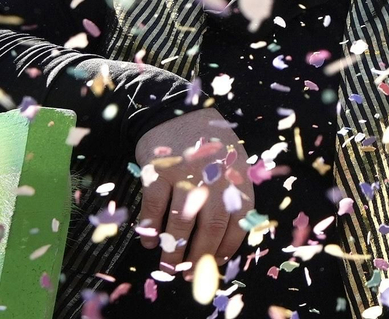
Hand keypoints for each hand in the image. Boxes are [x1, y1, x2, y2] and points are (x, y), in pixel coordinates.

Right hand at [134, 108, 252, 268]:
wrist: (178, 113)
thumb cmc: (208, 147)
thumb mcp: (232, 166)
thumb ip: (232, 199)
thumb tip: (224, 244)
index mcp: (237, 177)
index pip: (239, 221)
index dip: (227, 247)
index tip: (214, 262)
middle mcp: (214, 177)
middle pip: (210, 226)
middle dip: (199, 256)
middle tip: (188, 274)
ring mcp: (185, 174)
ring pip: (181, 222)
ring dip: (173, 250)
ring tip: (168, 266)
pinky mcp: (158, 171)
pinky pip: (153, 208)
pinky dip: (151, 229)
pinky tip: (149, 241)